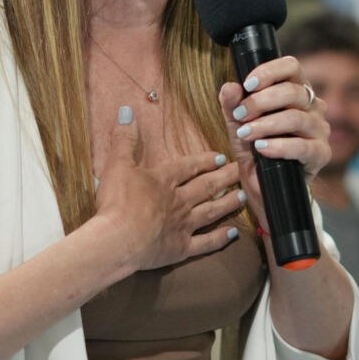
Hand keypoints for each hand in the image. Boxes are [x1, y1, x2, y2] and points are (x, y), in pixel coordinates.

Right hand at [93, 107, 244, 271]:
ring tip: (242, 196)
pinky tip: (233, 233)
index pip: (188, 167)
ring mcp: (182, 225)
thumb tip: (127, 110)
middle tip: (240, 171)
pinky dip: (220, 238)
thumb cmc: (116, 202)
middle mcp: (179, 200)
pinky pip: (206, 243)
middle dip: (224, 177)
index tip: (220, 157)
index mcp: (164, 180)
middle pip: (205, 186)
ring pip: (211, 211)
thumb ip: (124, 139)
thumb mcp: (117, 165)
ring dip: (227, 203)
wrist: (117, 240)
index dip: (204, 161)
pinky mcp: (181, 248)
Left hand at [218, 55, 330, 221]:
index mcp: (296, 92)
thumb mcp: (238, 126)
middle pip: (293, 91)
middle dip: (261, 101)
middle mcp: (313, 107)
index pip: (292, 67)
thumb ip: (232, 106)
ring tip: (246, 134)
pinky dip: (279, 146)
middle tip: (240, 115)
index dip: (269, 71)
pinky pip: (302, 146)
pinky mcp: (321, 154)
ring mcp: (320, 130)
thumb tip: (229, 86)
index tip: (247, 84)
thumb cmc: (255, 151)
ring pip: (296, 118)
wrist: (265, 188)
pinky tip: (262, 148)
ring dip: (266, 124)